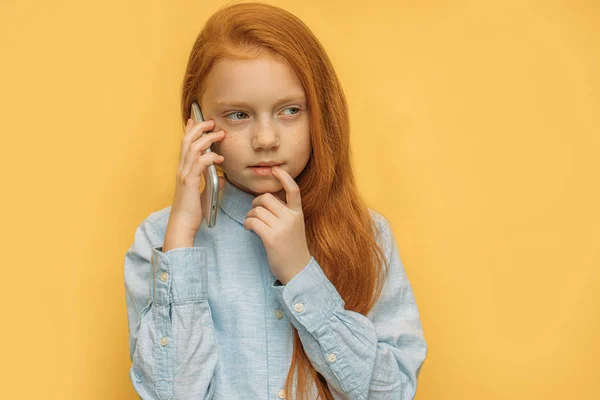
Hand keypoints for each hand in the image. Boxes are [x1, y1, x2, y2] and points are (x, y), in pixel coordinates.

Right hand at [169, 118, 225, 236]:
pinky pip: (200, 164)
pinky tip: (219, 158)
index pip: (185, 144)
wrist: (183, 223)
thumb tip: (223, 178)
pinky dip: (210, 157)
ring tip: (219, 134)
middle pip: (187, 141)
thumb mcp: (204, 193)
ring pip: (193, 148)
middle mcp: (182, 169)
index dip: (189, 130)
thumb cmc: (192, 210)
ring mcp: (184, 174)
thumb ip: (212, 183)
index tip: (195, 119)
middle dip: (199, 128)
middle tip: (211, 122)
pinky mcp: (190, 182)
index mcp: (184, 169)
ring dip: (207, 139)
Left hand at [243, 166, 311, 284]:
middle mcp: (291, 218)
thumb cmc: (293, 249)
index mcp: (298, 213)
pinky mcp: (271, 237)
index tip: (275, 170)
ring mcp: (282, 227)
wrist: (298, 271)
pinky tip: (249, 229)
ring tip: (252, 224)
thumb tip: (266, 201)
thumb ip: (285, 213)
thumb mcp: (295, 227)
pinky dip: (248, 223)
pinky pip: (253, 221)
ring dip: (250, 216)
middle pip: (267, 198)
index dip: (284, 178)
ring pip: (257, 210)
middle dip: (256, 203)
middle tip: (255, 213)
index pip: (293, 190)